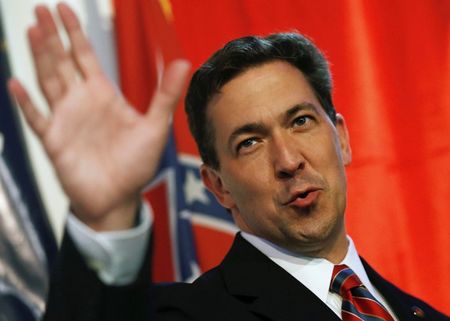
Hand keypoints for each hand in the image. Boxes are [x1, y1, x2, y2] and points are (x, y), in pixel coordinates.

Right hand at [8, 3, 190, 230]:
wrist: (119, 197)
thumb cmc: (136, 164)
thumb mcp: (155, 127)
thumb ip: (165, 95)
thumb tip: (183, 62)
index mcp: (103, 95)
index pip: (85, 56)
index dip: (74, 33)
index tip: (64, 8)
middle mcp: (81, 102)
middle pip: (62, 61)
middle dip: (52, 36)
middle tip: (40, 8)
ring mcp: (65, 120)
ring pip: (48, 81)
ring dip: (40, 57)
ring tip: (32, 31)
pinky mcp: (54, 141)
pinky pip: (37, 119)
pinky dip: (27, 103)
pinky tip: (18, 84)